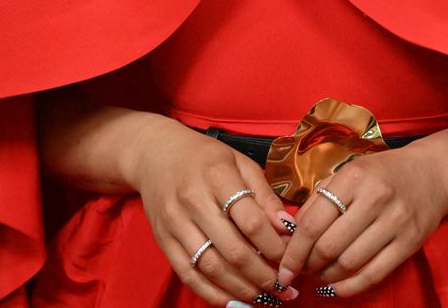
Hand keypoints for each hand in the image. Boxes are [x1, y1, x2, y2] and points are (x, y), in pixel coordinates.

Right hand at [132, 117, 296, 305]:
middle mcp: (194, 201)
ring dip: (241, 289)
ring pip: (211, 267)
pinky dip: (213, 294)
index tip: (290, 257)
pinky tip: (235, 301)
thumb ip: (264, 196)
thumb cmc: (206, 157)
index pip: (251, 220)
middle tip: (284, 287)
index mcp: (218, 176)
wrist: (157, 154)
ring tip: (265, 297)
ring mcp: (175, 223)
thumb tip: (287, 229)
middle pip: (232, 249)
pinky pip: (189, 275)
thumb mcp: (240, 163)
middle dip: (262, 275)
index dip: (274, 245)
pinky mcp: (163, 241)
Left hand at [276, 142, 447, 297]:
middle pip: (329, 246)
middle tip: (302, 270)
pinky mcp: (409, 242)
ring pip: (349, 263)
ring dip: (328, 277)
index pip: (313, 222)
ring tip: (320, 275)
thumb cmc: (382, 172)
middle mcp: (374, 198)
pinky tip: (338, 287)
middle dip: (309, 265)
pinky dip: (350, 287)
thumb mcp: (349, 172)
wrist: (431, 172)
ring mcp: (394, 221)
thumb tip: (292, 232)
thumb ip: (321, 198)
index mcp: (353, 177)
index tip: (284, 267)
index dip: (293, 251)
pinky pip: (374, 274)